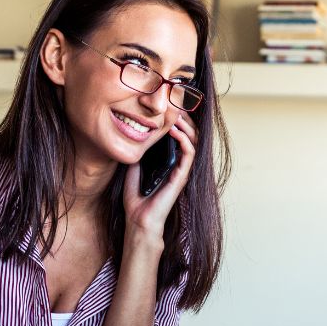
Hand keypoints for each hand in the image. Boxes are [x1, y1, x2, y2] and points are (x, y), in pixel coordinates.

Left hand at [123, 112, 198, 239]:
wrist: (138, 220)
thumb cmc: (137, 198)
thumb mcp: (134, 168)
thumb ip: (140, 153)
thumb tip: (137, 134)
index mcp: (169, 162)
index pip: (180, 136)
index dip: (178, 120)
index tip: (169, 107)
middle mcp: (179, 165)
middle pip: (189, 135)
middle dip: (184, 119)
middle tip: (175, 105)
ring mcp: (181, 171)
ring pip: (193, 141)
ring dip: (186, 126)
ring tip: (175, 115)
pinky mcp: (181, 177)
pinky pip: (189, 153)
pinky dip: (184, 139)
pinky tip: (174, 130)